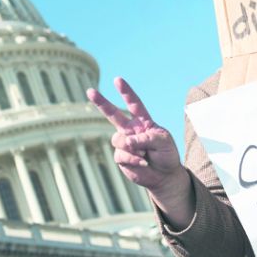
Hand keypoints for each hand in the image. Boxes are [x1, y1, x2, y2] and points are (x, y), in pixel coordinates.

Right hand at [87, 77, 183, 192]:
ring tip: (145, 154)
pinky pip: (121, 154)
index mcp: (143, 121)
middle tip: (90, 91)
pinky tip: (143, 162)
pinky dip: (133, 159)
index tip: (117, 80)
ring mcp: (124, 143)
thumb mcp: (164, 141)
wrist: (164, 176)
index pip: (134, 104)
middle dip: (101, 102)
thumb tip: (128, 141)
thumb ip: (147, 137)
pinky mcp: (121, 157)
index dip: (126, 92)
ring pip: (119, 139)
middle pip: (113, 114)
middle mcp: (131, 130)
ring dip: (133, 147)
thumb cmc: (167, 154)